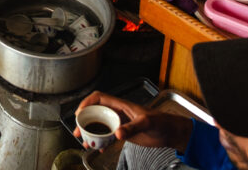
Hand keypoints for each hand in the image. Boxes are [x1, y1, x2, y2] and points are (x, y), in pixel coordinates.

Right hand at [73, 92, 192, 149]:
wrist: (170, 132)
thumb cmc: (161, 122)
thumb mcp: (146, 123)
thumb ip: (132, 128)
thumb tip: (117, 133)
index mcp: (121, 105)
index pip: (99, 98)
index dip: (87, 103)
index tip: (79, 113)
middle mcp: (118, 113)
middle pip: (95, 113)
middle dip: (84, 121)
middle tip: (78, 132)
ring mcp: (120, 123)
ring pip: (100, 126)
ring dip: (91, 134)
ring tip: (85, 142)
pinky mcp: (124, 134)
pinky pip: (108, 137)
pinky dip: (101, 142)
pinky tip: (99, 149)